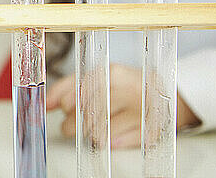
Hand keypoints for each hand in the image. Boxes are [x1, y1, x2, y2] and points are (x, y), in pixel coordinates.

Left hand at [46, 64, 200, 148]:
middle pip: (87, 112)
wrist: (167, 92)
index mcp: (110, 73)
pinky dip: (111, 142)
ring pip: (99, 130)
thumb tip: (48, 103)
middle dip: (73, 123)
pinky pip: (118, 142)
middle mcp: (126, 89)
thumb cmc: (125, 85)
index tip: (63, 108)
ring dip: (90, 133)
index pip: (80, 88)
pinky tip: (112, 136)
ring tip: (93, 130)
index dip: (66, 101)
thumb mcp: (99, 78)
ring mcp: (139, 109)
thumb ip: (70, 87)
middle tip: (71, 126)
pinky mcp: (150, 129)